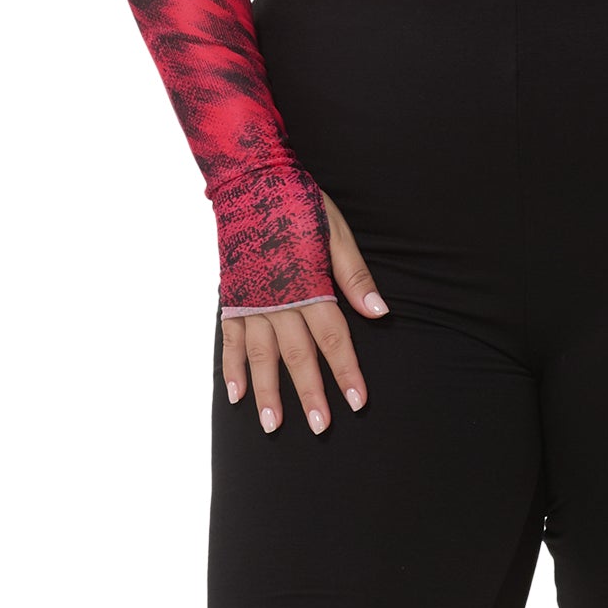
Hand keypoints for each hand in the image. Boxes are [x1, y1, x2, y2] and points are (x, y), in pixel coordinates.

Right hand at [221, 189, 389, 434]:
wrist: (249, 180)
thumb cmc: (298, 204)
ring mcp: (250, 301)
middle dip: (309, 394)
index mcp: (308, 285)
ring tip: (273, 425)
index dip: (346, 371)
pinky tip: (236, 396)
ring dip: (266, 393)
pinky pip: (229, 340)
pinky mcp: (231, 297)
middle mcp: (277, 300)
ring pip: (259, 356)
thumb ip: (354, 275)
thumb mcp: (335, 232)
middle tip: (319, 427)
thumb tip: (379, 312)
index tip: (357, 401)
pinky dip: (231, 369)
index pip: (333, 338)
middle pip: (297, 356)